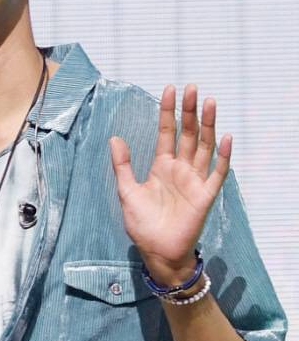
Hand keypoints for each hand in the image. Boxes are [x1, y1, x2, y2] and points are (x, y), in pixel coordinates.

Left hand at [108, 83, 231, 285]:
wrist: (157, 251)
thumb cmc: (142, 224)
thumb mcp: (127, 191)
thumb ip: (122, 165)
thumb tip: (115, 138)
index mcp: (162, 166)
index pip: (167, 132)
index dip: (168, 112)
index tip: (170, 90)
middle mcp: (180, 169)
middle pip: (188, 134)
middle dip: (189, 111)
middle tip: (192, 88)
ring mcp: (195, 180)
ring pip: (204, 146)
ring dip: (207, 125)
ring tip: (209, 103)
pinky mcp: (206, 195)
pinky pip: (217, 172)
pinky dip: (223, 156)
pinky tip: (226, 138)